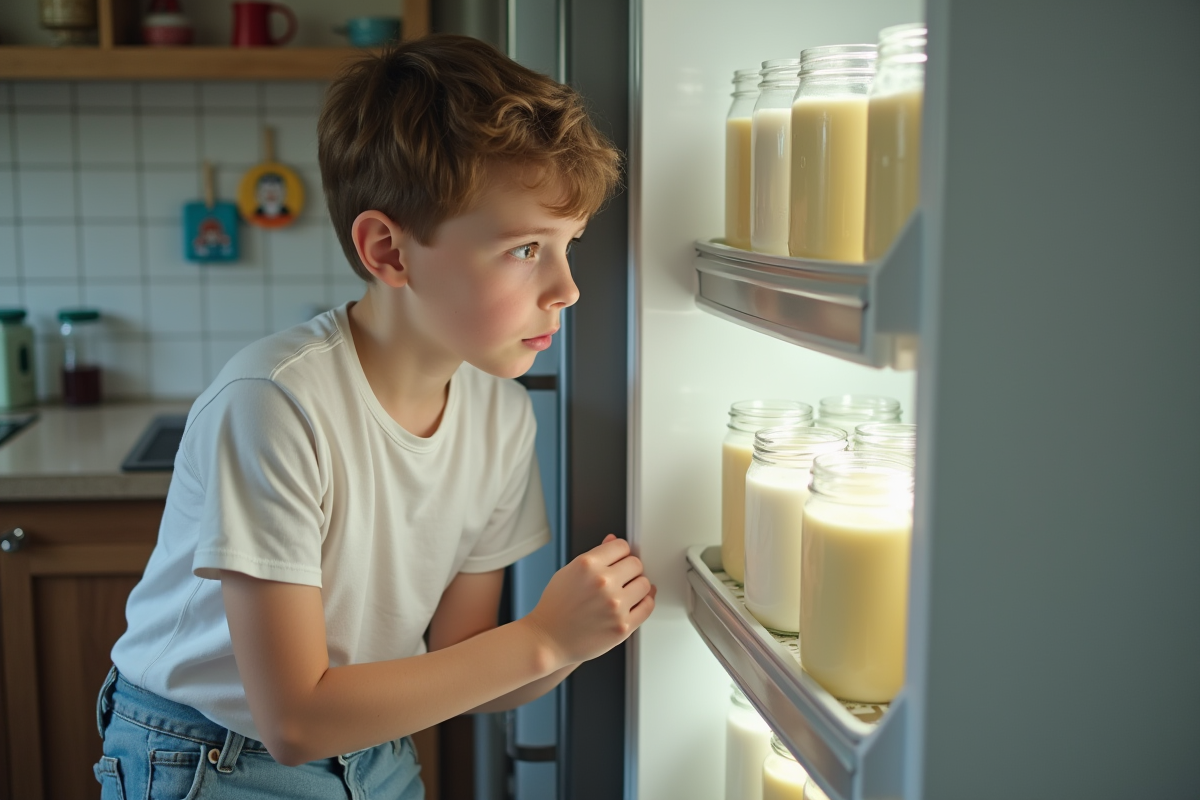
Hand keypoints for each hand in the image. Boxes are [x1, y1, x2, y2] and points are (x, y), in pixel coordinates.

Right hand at [525, 534, 655, 666]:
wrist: (547, 641)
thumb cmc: (555, 608)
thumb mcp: (568, 573)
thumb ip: (595, 556)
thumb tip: (612, 540)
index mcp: (587, 565)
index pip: (622, 546)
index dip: (621, 553)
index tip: (620, 559)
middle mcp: (603, 583)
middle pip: (636, 564)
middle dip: (630, 569)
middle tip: (622, 578)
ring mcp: (615, 605)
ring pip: (644, 584)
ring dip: (637, 586)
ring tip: (626, 592)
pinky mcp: (623, 626)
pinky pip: (647, 607)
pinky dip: (645, 602)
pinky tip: (636, 602)